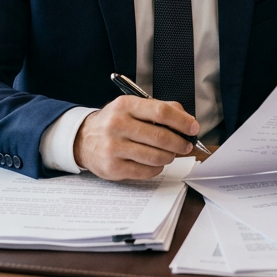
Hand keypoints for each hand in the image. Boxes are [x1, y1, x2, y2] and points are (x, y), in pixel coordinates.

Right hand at [73, 96, 196, 180]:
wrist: (83, 140)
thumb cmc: (114, 123)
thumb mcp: (132, 107)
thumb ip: (160, 109)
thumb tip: (187, 120)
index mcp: (125, 105)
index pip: (161, 111)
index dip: (182, 121)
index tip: (193, 128)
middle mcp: (117, 125)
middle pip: (160, 136)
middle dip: (179, 143)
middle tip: (186, 145)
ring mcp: (114, 148)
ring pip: (156, 157)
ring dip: (169, 157)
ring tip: (169, 154)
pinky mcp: (113, 167)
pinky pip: (146, 171)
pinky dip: (157, 168)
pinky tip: (154, 162)